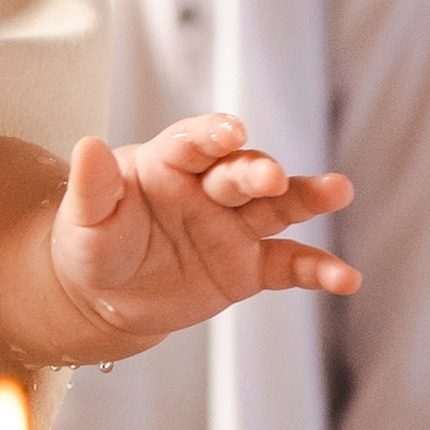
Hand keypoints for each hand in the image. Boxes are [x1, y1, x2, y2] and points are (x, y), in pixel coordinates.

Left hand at [51, 119, 355, 346]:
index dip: (213, 134)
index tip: (231, 132)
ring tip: (338, 190)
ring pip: (278, 207)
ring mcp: (234, 226)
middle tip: (271, 178)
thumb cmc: (91, 244)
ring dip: (308, 198)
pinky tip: (345, 278)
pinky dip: (317, 271)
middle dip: (258, 172)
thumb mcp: (84, 218)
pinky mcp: (250, 267)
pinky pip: (288, 265)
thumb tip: (86, 146)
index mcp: (168, 163)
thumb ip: (91, 186)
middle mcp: (209, 188)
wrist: (103, 297)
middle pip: (241, 172)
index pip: (194, 140)